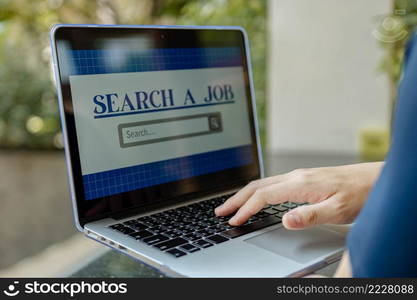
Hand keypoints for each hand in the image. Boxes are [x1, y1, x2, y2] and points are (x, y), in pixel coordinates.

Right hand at [215, 162, 382, 228]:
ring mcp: (298, 176)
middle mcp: (296, 176)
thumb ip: (310, 215)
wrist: (374, 179)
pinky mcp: (303, 178)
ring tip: (233, 205)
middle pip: (256, 185)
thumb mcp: (338, 210)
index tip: (234, 220)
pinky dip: (257, 191)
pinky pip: (272, 183)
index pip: (263, 196)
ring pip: (263, 183)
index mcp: (300, 184)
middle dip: (236, 198)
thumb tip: (286, 220)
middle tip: (220, 210)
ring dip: (244, 194)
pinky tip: (258, 198)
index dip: (245, 209)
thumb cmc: (359, 194)